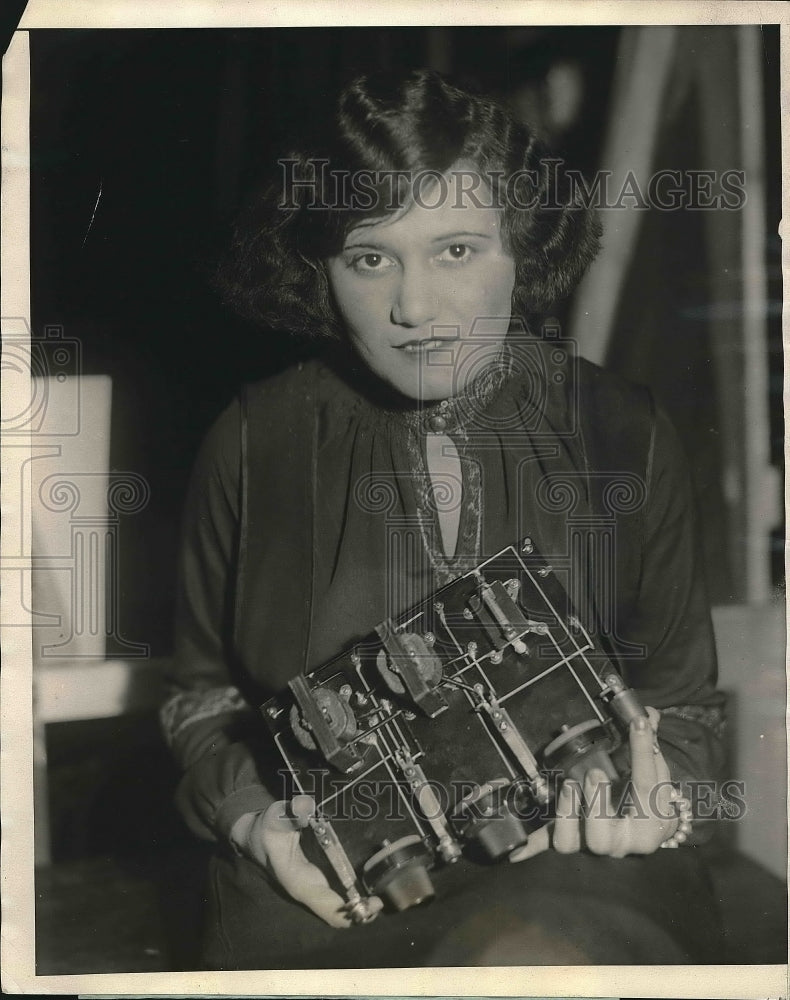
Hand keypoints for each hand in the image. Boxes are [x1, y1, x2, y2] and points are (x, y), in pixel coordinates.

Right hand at [230, 800, 381, 927]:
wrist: (257, 834)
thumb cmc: (268, 828)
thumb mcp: (275, 817)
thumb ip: (290, 813)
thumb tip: (307, 806)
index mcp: (300, 882)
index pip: (329, 909)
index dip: (351, 913)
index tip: (372, 903)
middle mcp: (310, 890)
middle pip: (340, 913)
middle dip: (364, 910)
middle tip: (386, 895)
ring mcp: (316, 886)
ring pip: (342, 907)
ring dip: (363, 904)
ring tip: (386, 890)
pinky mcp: (321, 878)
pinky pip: (342, 894)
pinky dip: (358, 892)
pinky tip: (374, 880)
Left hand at [512, 707, 678, 860]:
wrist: (643, 830)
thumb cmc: (645, 797)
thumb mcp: (653, 772)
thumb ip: (650, 744)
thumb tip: (649, 713)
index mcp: (653, 822)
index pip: (650, 787)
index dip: (643, 752)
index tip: (639, 722)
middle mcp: (626, 841)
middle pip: (608, 836)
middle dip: (599, 801)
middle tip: (595, 772)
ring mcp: (597, 846)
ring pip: (579, 842)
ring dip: (568, 812)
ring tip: (569, 784)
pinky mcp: (573, 844)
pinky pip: (550, 847)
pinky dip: (532, 848)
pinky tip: (516, 850)